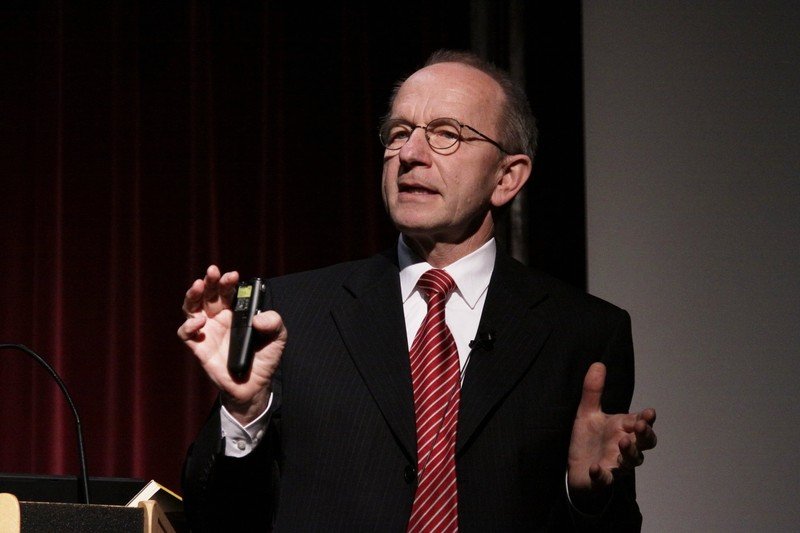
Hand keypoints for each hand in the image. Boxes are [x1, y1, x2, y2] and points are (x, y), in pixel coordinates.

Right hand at [177, 265, 286, 423]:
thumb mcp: (277, 338)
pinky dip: (188, 325)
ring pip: (192, 307)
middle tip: (213, 271)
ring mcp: (207, 331)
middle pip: (208, 294)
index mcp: (236, 312)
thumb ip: (274, 323)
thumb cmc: (265, 358)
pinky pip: (186, 333)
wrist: (254, 386)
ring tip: (197, 286)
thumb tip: (257, 319)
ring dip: (193, 295)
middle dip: (210, 281)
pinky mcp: (199, 347)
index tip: (233, 276)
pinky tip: (198, 322)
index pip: (228, 291)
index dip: (228, 282)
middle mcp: (219, 318)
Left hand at [567, 362, 656, 497]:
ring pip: (630, 462)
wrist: (576, 468)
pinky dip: (602, 475)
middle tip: (640, 427)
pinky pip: (605, 480)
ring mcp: (615, 464)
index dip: (647, 420)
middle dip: (646, 435)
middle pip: (644, 444)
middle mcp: (624, 447)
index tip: (648, 413)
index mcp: (623, 429)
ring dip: (629, 453)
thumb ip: (593, 391)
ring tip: (622, 442)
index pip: (641, 423)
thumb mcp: (587, 412)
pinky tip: (596, 468)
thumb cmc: (589, 440)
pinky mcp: (601, 479)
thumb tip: (598, 363)